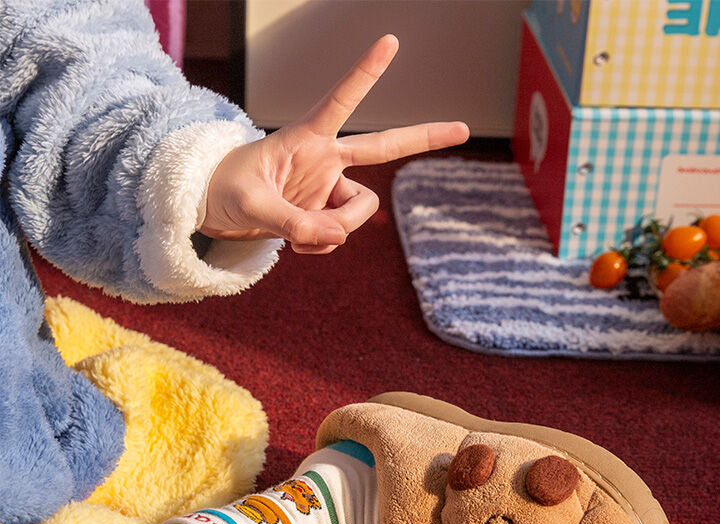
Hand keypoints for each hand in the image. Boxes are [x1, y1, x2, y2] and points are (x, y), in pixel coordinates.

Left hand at [199, 34, 469, 253]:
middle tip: (463, 129)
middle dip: (424, 138)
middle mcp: (326, 162)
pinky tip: (296, 243)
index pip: (341, 102)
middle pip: (384, 148)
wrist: (216, 211)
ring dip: (334, 231)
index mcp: (306, 139)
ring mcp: (329, 190)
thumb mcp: (249, 204)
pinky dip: (320, 245)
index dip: (365, 74)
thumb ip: (291, 221)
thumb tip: (336, 238)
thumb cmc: (223, 190)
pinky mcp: (326, 216)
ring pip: (358, 213)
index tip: (390, 41)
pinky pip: (339, 237)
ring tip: (298, 237)